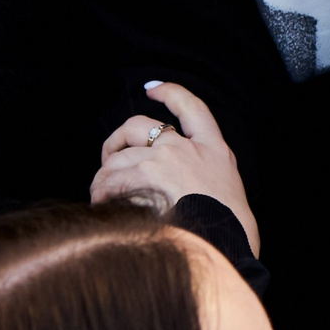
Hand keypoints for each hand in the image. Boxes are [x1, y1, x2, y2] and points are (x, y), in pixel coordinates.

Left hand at [91, 83, 259, 255]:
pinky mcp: (146, 176)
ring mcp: (166, 159)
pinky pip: (110, 180)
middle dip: (115, 141)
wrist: (225, 242)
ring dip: (104, 179)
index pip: (193, 108)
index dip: (170, 93)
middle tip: (108, 161)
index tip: (152, 88)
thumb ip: (201, 177)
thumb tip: (168, 186)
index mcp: (214, 150)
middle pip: (139, 126)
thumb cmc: (227, 229)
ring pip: (118, 158)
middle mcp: (187, 148)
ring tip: (103, 199)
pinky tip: (103, 206)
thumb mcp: (225, 191)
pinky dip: (101, 194)